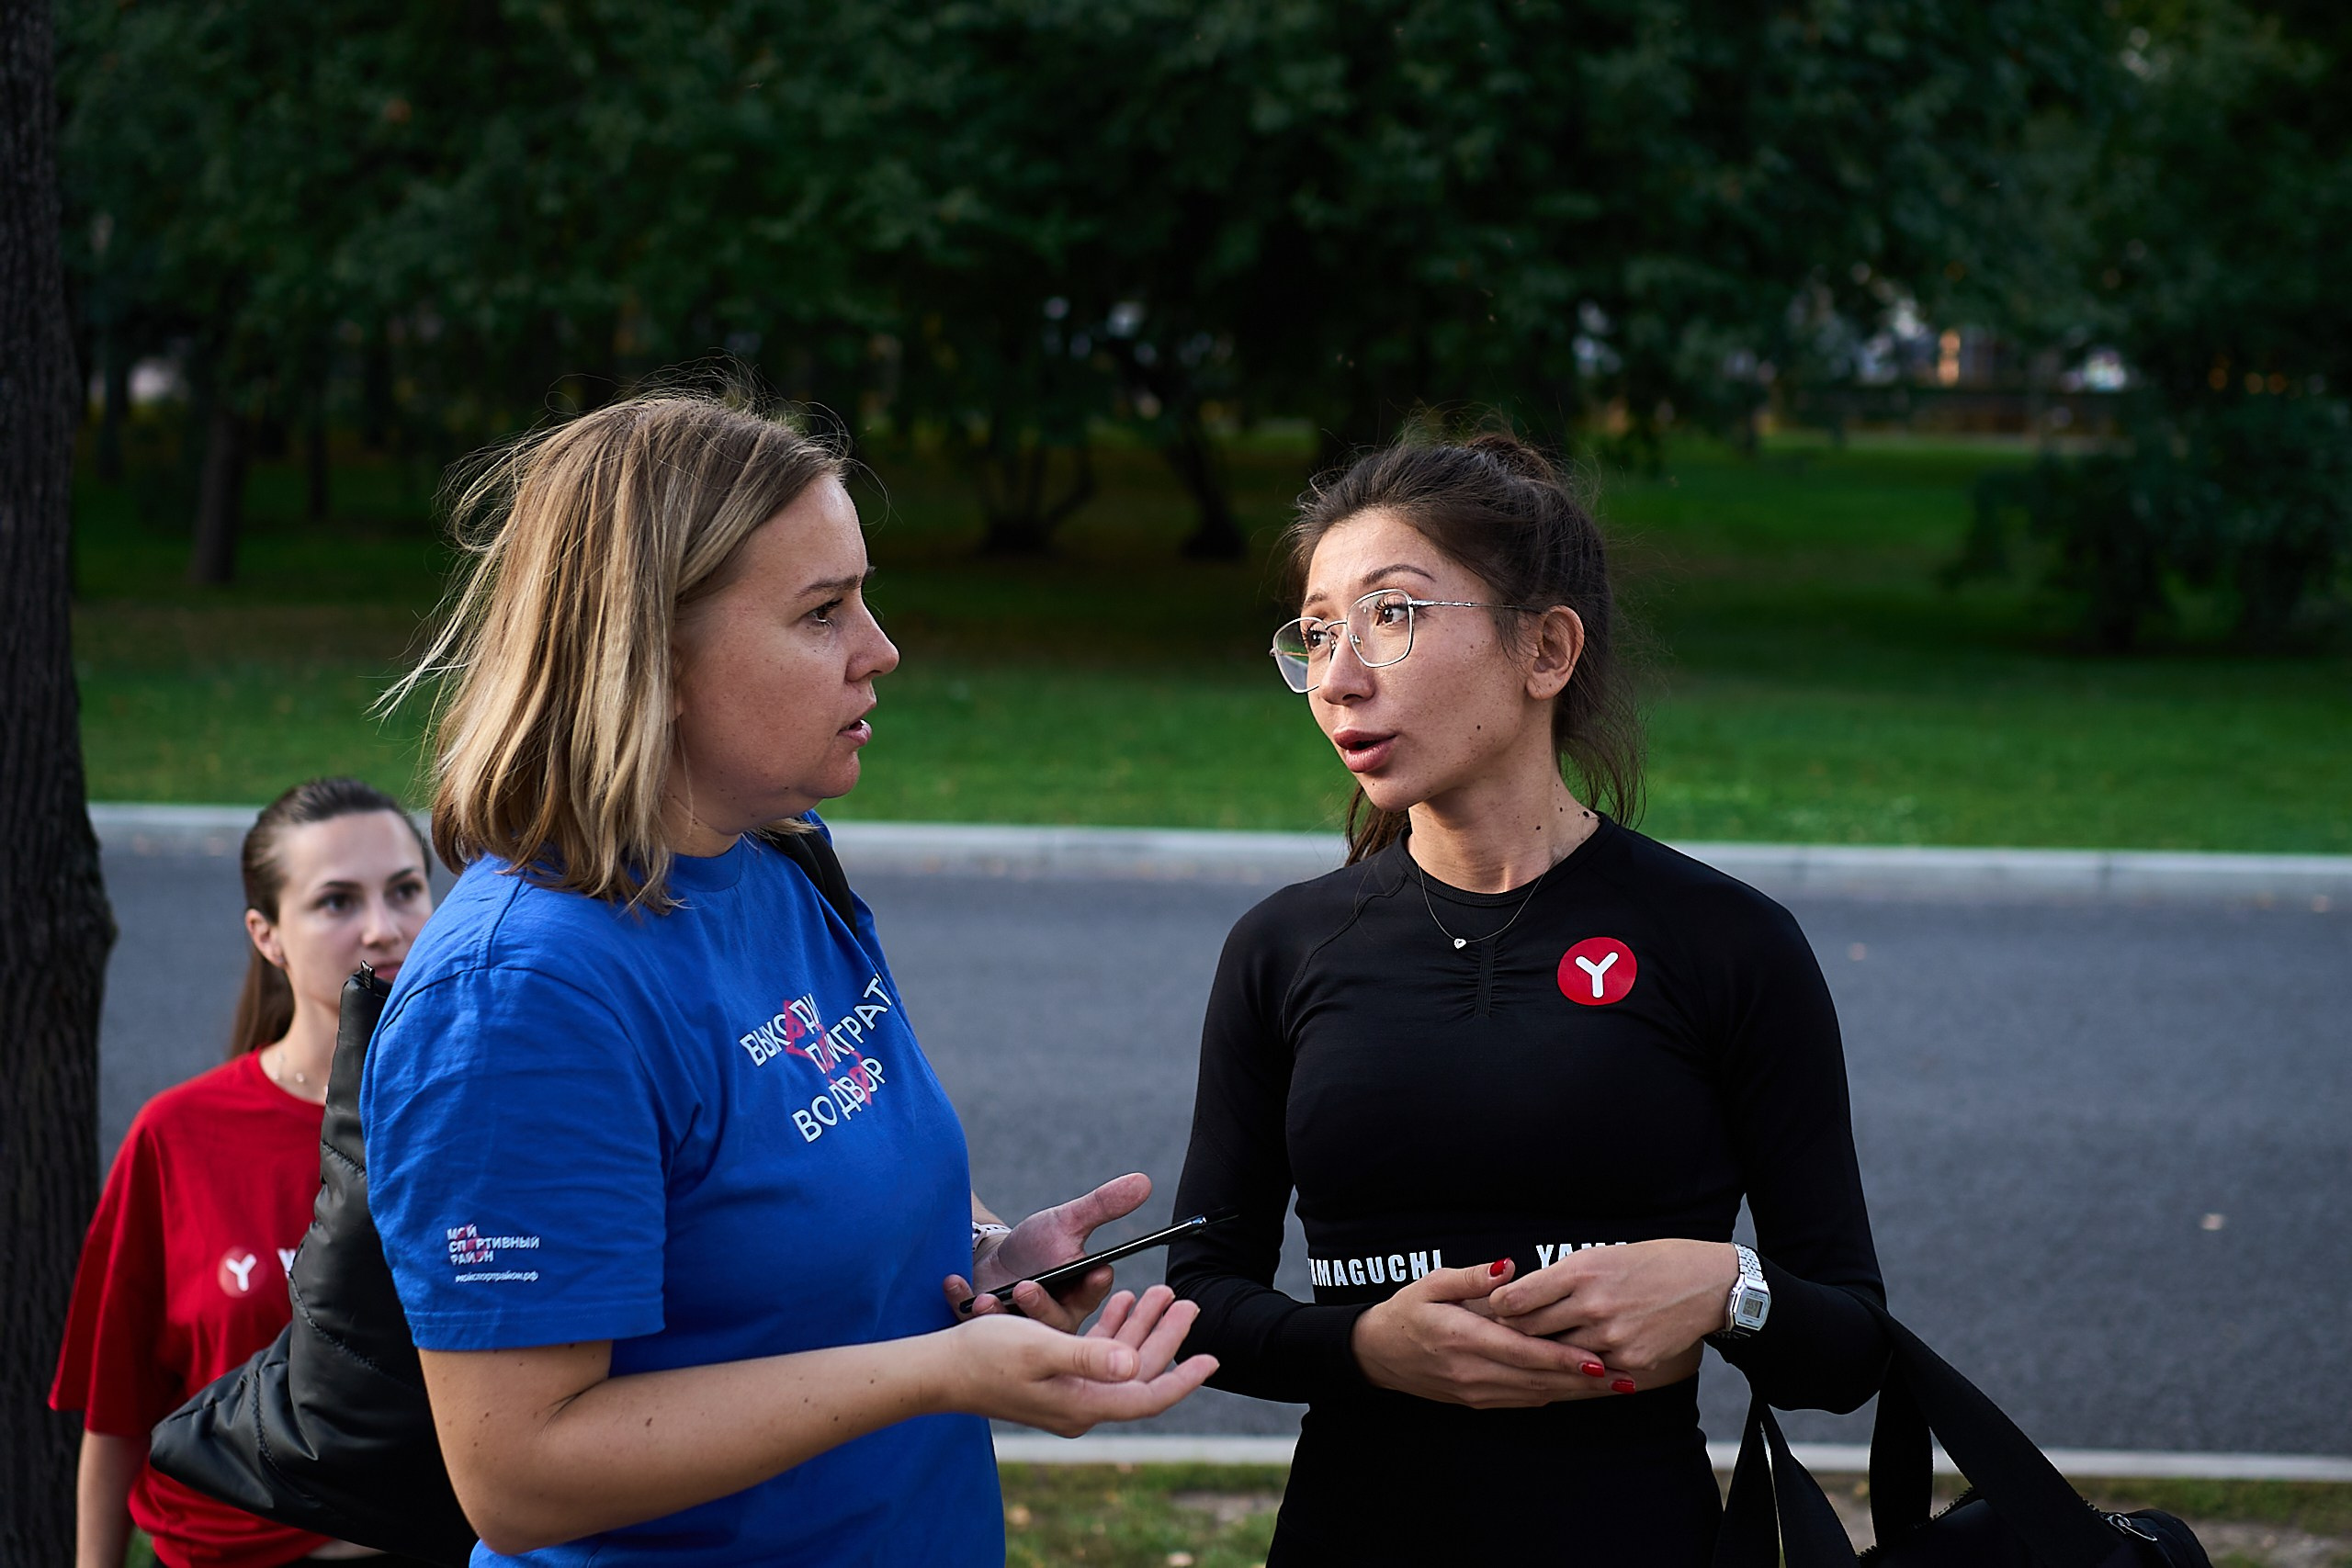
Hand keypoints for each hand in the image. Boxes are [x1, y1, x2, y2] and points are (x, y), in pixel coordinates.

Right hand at [942, 1285, 1216, 1436]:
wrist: (937, 1371)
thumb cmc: (984, 1356)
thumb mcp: (1040, 1348)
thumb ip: (1089, 1357)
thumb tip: (1135, 1367)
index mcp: (1082, 1404)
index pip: (1147, 1396)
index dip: (1184, 1377)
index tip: (1213, 1357)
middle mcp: (1080, 1406)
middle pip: (1138, 1373)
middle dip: (1165, 1336)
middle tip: (1187, 1301)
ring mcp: (1066, 1395)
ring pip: (1119, 1360)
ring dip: (1139, 1326)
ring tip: (1161, 1292)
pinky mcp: (1054, 1380)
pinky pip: (1096, 1356)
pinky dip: (1111, 1329)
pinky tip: (1121, 1301)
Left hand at [944, 1172, 1150, 1330]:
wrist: (996, 1259)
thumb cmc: (1039, 1245)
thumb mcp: (1067, 1221)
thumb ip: (1103, 1206)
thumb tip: (1143, 1181)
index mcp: (1080, 1294)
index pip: (1092, 1293)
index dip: (1094, 1285)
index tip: (1096, 1271)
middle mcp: (1054, 1318)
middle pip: (1055, 1320)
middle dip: (1041, 1306)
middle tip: (1027, 1287)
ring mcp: (1020, 1328)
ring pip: (1016, 1330)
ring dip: (1000, 1314)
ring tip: (985, 1300)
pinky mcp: (987, 1330)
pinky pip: (973, 1323)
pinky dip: (961, 1302)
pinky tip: (953, 1282)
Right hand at [1350, 1259, 1629, 1408]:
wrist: (1377, 1355)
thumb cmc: (1406, 1312)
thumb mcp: (1431, 1284)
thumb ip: (1471, 1277)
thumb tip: (1508, 1268)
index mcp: (1463, 1338)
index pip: (1522, 1351)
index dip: (1562, 1358)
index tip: (1597, 1360)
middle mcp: (1473, 1371)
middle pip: (1538, 1380)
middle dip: (1585, 1381)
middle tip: (1627, 1379)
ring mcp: (1476, 1391)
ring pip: (1537, 1394)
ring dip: (1577, 1393)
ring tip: (1616, 1386)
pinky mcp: (1478, 1401)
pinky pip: (1524, 1400)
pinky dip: (1555, 1395)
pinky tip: (1581, 1389)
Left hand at [1485, 1239, 1733, 1376]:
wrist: (1706, 1284)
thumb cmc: (1649, 1263)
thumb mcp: (1600, 1256)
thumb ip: (1561, 1278)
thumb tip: (1519, 1296)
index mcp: (1581, 1272)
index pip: (1517, 1299)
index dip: (1499, 1306)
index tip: (1496, 1308)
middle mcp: (1593, 1305)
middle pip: (1529, 1331)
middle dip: (1515, 1331)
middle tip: (1506, 1332)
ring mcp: (1611, 1337)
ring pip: (1557, 1354)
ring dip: (1547, 1351)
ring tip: (1538, 1346)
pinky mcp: (1630, 1360)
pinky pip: (1591, 1368)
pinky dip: (1582, 1363)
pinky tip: (1579, 1357)